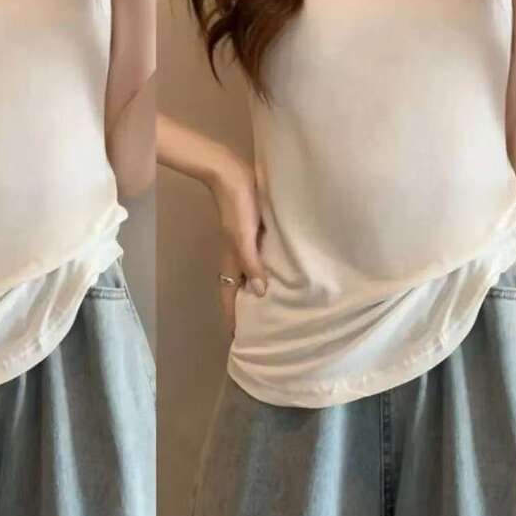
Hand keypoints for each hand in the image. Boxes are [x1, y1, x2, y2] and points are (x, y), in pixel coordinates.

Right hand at [208, 158, 266, 338]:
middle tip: (264, 329)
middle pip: (241, 289)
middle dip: (248, 309)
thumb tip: (261, 294)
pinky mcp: (257, 234)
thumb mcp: (243, 238)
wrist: (233, 175)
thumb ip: (252, 264)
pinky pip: (263, 260)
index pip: (229, 296)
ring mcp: (247, 245)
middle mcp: (238, 257)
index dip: (232, 318)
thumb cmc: (237, 208)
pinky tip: (285, 273)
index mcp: (231, 261)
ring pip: (254, 275)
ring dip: (261, 290)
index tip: (238, 340)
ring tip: (278, 307)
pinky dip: (270, 271)